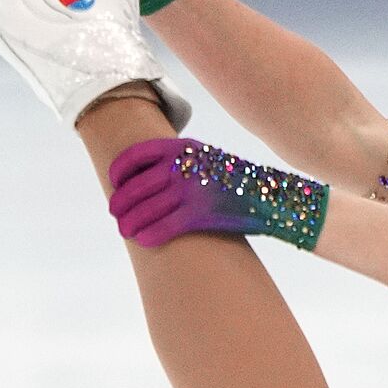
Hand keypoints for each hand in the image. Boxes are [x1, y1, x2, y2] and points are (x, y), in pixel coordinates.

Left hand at [108, 138, 330, 250]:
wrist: (272, 196)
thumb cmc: (237, 179)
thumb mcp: (208, 156)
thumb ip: (180, 159)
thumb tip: (149, 172)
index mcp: (183, 148)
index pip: (135, 155)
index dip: (119, 171)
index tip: (115, 183)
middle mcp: (184, 166)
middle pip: (135, 188)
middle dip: (120, 204)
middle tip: (116, 214)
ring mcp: (191, 191)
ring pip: (143, 211)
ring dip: (129, 224)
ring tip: (126, 230)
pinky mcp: (200, 215)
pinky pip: (162, 228)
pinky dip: (148, 235)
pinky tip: (143, 240)